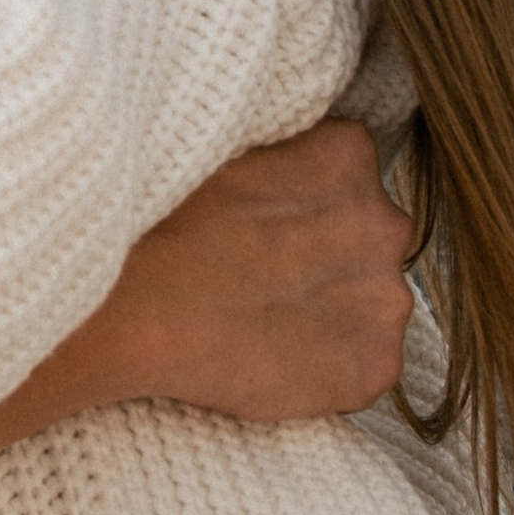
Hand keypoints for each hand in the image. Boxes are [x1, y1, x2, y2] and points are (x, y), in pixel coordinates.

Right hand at [0, 118, 413, 462]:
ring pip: (372, 301)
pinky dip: (332, 368)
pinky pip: (367, 365)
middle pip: (368, 237)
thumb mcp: (227, 146)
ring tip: (263, 320)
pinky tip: (275, 359)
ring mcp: (384, 299)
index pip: (348, 173)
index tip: (262, 220)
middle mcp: (384, 222)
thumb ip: (281, 150)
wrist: (129, 310)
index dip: (304, 199)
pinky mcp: (373, 367)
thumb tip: (292, 154)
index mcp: (349, 154)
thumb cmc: (161, 221)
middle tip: (262, 273)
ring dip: (333, 310)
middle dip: (328, 253)